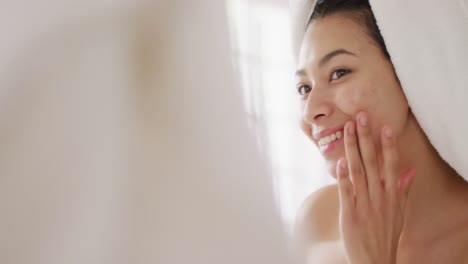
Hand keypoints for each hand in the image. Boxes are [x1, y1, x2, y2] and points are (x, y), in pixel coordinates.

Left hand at [336, 112, 415, 263]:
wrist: (375, 260)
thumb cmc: (386, 234)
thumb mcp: (400, 212)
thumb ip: (403, 189)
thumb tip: (410, 170)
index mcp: (392, 194)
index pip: (391, 164)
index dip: (388, 145)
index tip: (384, 126)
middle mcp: (379, 196)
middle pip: (372, 161)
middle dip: (366, 137)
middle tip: (360, 116)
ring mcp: (364, 204)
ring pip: (357, 170)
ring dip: (352, 148)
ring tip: (347, 129)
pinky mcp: (349, 213)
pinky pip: (345, 191)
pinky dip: (343, 176)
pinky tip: (339, 161)